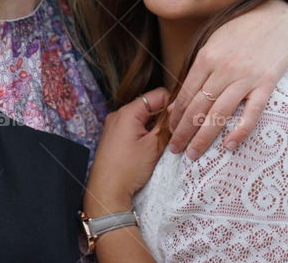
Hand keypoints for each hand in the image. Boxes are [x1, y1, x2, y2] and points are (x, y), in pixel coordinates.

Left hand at [85, 88, 168, 215]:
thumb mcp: (154, 145)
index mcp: (128, 112)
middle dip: (163, 117)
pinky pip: (133, 128)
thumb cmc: (128, 169)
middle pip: (149, 106)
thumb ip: (167, 125)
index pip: (158, 95)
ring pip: (142, 118)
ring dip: (154, 127)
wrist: (107, 192)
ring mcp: (114, 126)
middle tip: (172, 133)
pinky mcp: (113, 138)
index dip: (172, 105)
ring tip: (160, 144)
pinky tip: (149, 149)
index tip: (180, 119)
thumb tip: (178, 113)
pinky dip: (144, 134)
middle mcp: (119, 115)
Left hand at [167, 0, 287, 158]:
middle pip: (199, 107)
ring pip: (220, 113)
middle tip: (176, 150)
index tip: (169, 132)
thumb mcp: (213, 42)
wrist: (276, 17)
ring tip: (194, 154)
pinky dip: (240, 130)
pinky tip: (230, 145)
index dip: (176, 116)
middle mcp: (223, 69)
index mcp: (207, 57)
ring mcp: (246, 78)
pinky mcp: (266, 84)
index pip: (186, 94)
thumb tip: (180, 98)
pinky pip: (252, 112)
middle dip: (184, 132)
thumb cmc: (241, 29)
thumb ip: (198, 69)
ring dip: (204, 137)